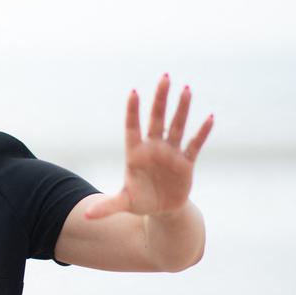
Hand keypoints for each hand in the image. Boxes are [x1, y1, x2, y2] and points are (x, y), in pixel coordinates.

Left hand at [85, 73, 213, 219]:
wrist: (162, 210)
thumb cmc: (140, 201)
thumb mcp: (123, 204)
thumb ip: (107, 207)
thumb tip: (86, 216)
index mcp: (135, 154)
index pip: (133, 128)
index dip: (133, 112)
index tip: (133, 93)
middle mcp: (153, 148)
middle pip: (157, 119)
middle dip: (160, 100)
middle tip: (165, 77)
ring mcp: (170, 153)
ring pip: (177, 126)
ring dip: (182, 109)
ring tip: (186, 89)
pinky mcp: (186, 162)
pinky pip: (194, 144)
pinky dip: (201, 133)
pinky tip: (209, 117)